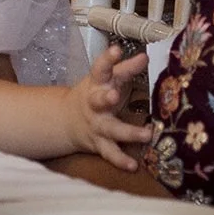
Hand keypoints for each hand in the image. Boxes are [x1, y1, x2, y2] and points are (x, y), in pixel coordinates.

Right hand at [63, 45, 154, 171]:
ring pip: (111, 129)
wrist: (66, 121)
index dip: (107, 59)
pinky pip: (110, 153)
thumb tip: (147, 56)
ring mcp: (96, 125)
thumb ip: (126, 68)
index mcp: (96, 84)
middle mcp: (94, 104)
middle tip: (115, 95)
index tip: (116, 49)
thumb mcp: (106, 79)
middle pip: (99, 100)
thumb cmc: (95, 94)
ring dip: (128, 132)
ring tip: (146, 134)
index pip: (100, 68)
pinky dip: (120, 160)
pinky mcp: (99, 144)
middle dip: (106, 98)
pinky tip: (133, 166)